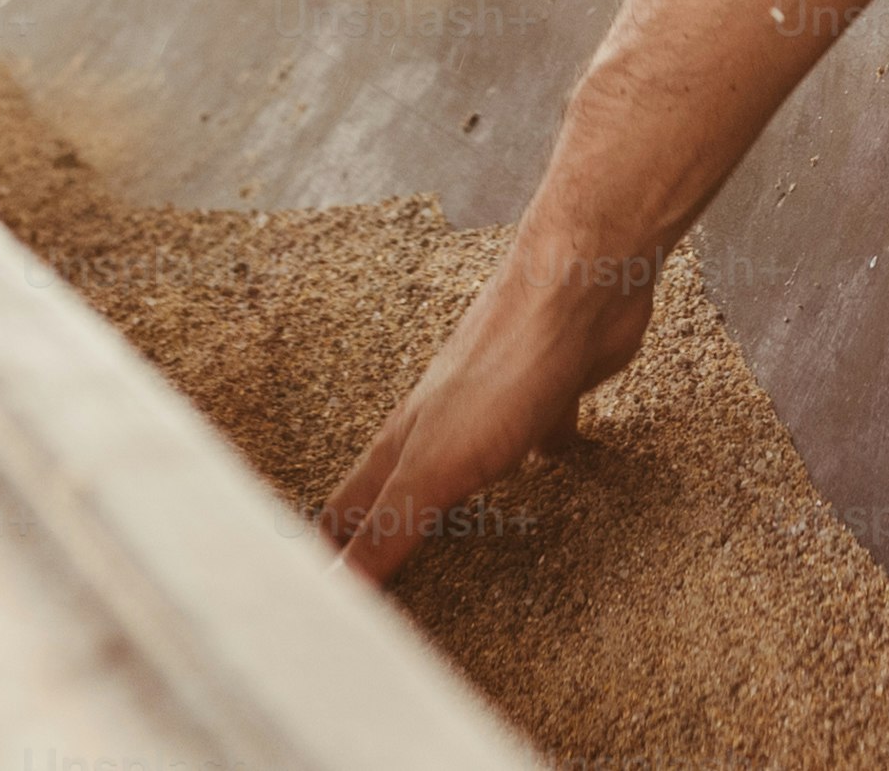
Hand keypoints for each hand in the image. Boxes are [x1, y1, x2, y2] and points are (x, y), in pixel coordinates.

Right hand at [323, 226, 660, 579]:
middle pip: (396, 492)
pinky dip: (541, 471)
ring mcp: (494, 410)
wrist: (580, 286)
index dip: (324, 558)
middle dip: (378, 536)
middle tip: (367, 585)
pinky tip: (558, 487)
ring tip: (451, 550)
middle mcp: (439, 426)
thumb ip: (386, 530)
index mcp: (402, 446)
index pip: (345, 513)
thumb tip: (331, 591)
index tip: (308, 602)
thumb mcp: (434, 469)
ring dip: (452, 509)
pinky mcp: (551, 399)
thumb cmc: (504, 366)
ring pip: (461, 467)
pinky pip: (540, 442)